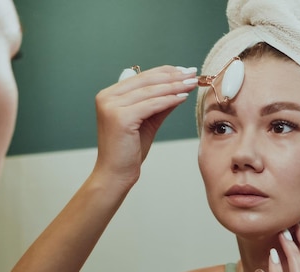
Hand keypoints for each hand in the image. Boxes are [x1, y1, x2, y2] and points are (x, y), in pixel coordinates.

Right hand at [93, 65, 197, 186]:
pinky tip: (183, 97)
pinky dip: (169, 100)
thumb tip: (180, 87)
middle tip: (192, 73)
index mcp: (109, 95)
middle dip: (172, 76)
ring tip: (192, 83)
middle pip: (146, 81)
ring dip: (174, 86)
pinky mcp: (120, 118)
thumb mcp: (147, 121)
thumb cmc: (129, 151)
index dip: (165, 72)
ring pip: (150, 91)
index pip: (141, 76)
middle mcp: (106, 97)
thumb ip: (160, 103)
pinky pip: (151, 105)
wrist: (116, 174)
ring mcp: (111, 107)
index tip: (185, 70)